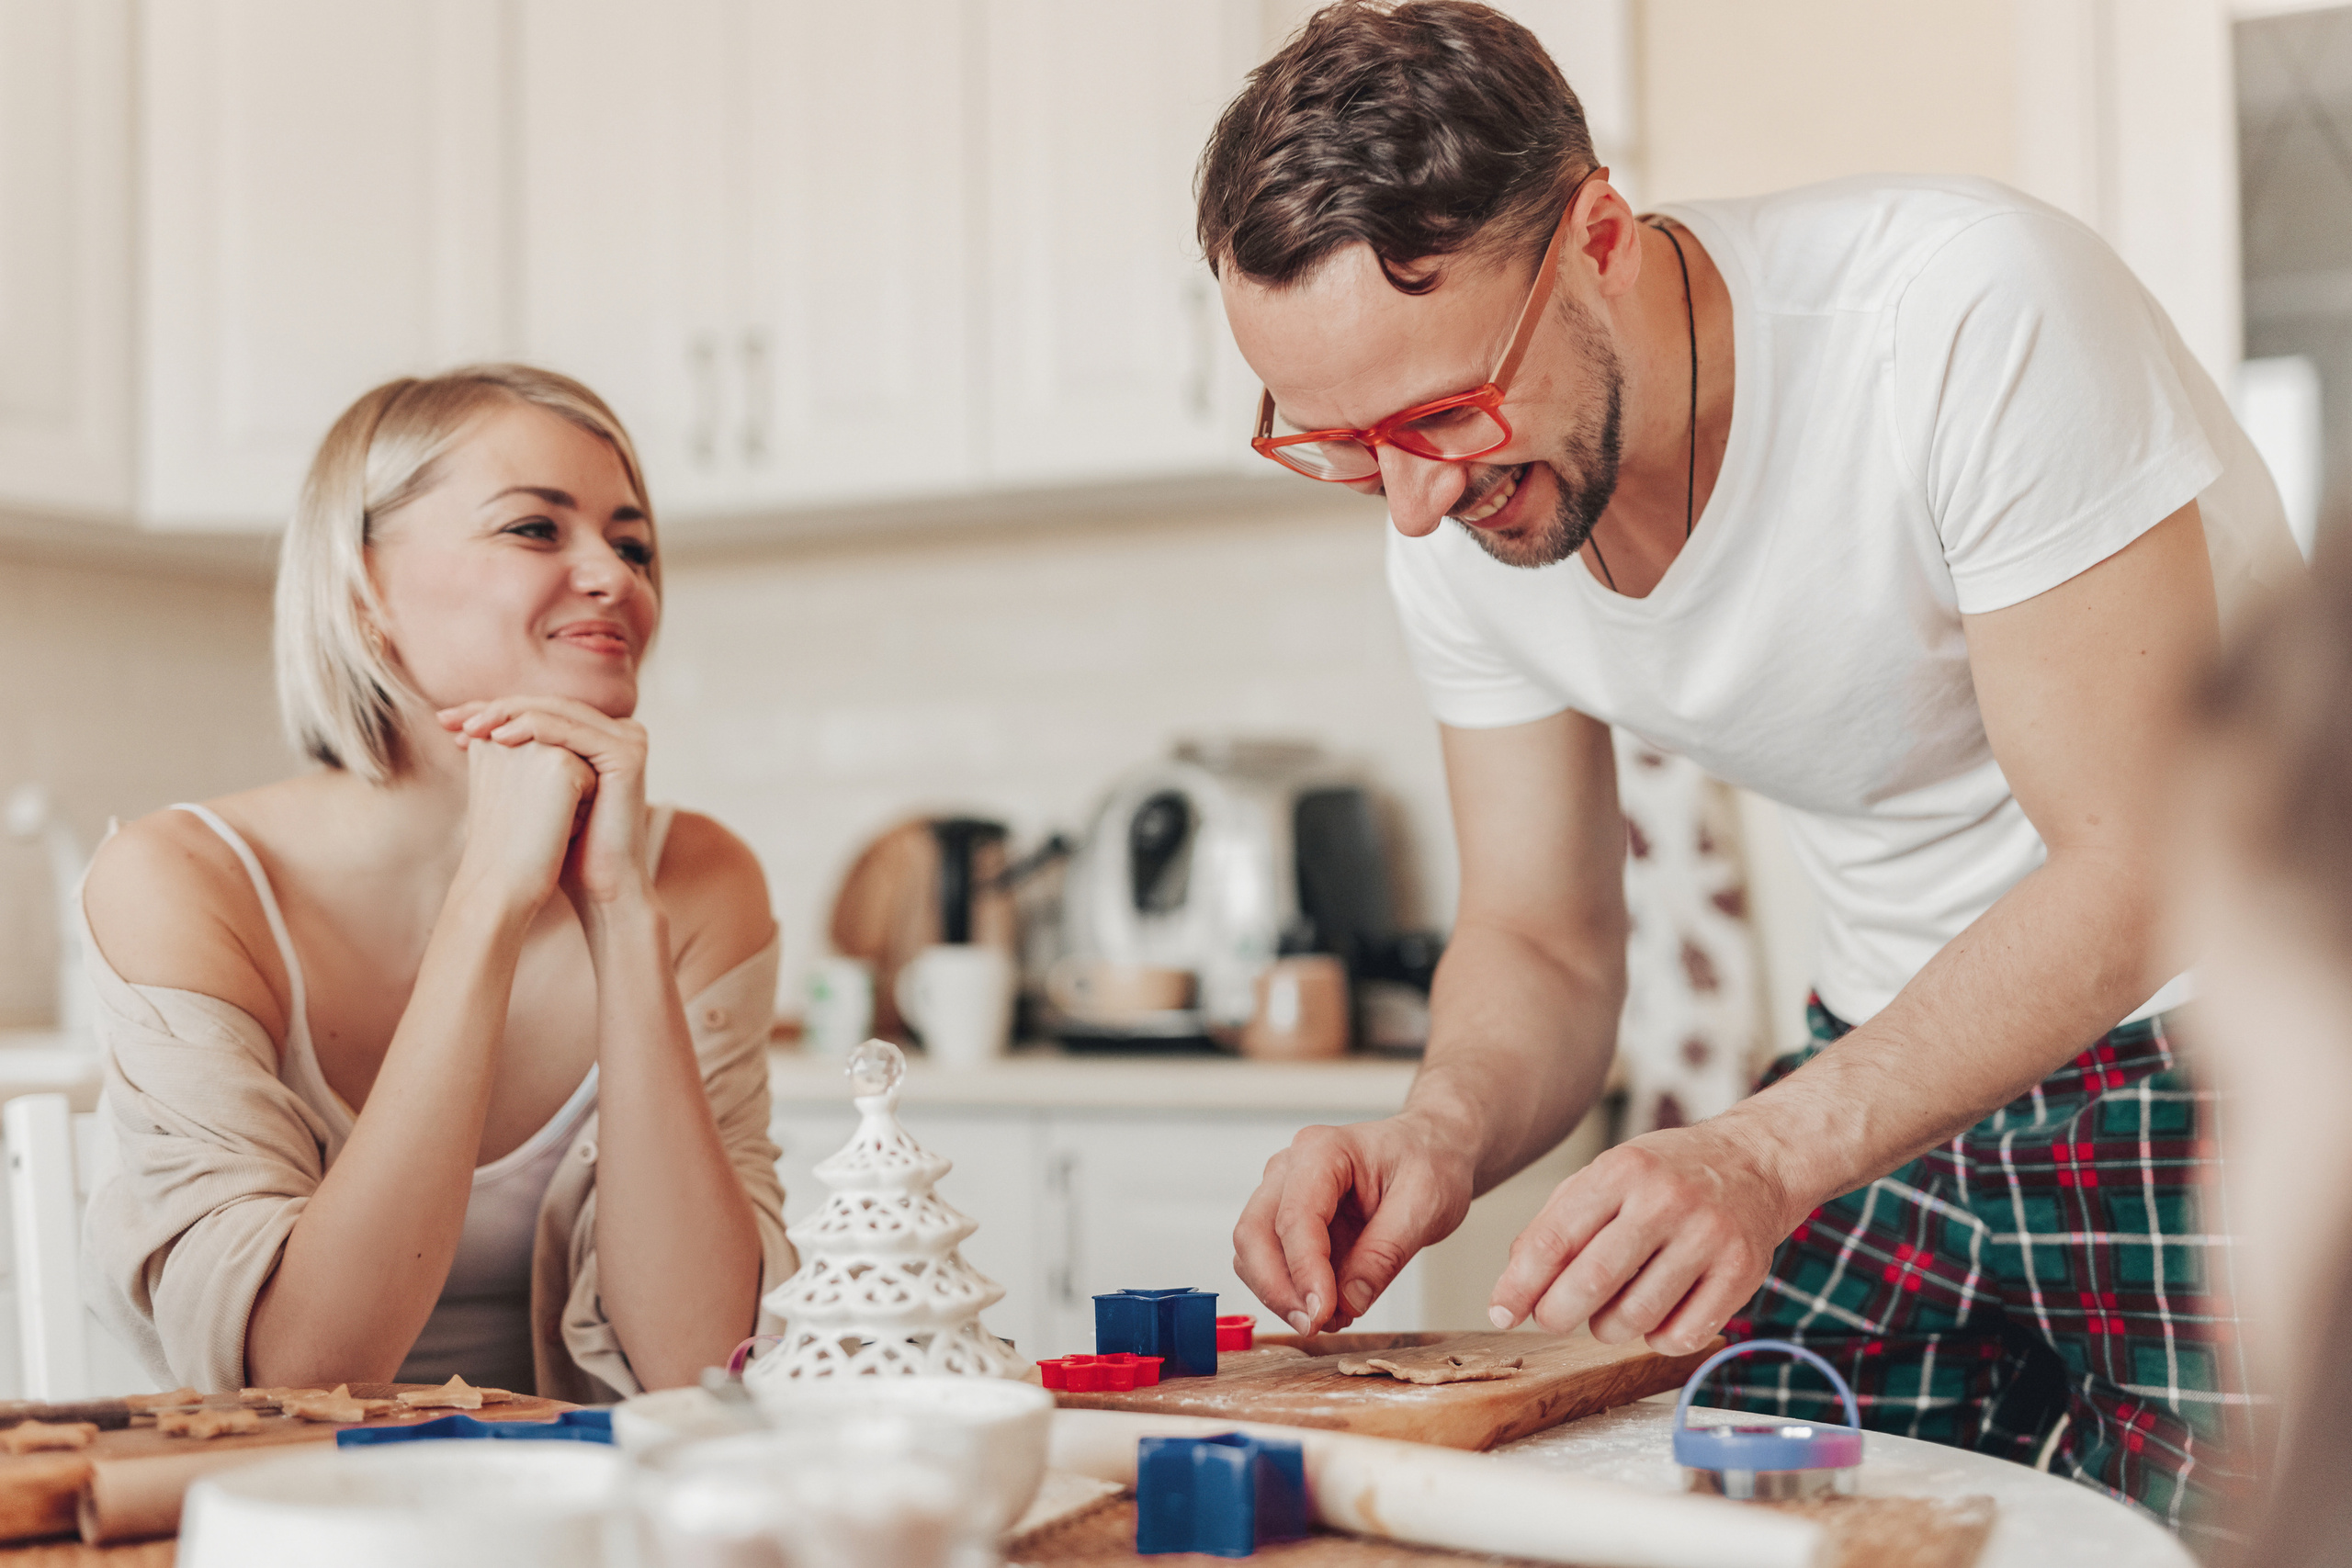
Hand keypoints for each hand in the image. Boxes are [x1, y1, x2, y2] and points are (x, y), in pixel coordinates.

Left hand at [440, 698, 652, 909]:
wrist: (600, 886)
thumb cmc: (565, 845)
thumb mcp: (534, 788)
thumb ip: (516, 753)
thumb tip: (465, 727)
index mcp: (601, 734)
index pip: (540, 711)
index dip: (492, 711)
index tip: (447, 721)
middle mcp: (620, 730)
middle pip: (547, 706)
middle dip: (495, 709)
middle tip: (452, 718)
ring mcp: (629, 739)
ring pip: (558, 712)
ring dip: (509, 714)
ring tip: (471, 727)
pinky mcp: (628, 754)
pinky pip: (573, 731)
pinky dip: (534, 728)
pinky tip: (500, 736)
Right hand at [1232, 1114, 1474, 1335]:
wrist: (1431, 1150)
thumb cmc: (1429, 1163)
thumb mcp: (1425, 1205)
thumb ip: (1385, 1253)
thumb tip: (1349, 1302)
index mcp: (1323, 1150)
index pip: (1295, 1215)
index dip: (1304, 1270)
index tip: (1322, 1313)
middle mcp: (1291, 1168)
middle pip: (1254, 1232)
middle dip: (1277, 1288)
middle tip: (1315, 1325)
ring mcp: (1283, 1193)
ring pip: (1252, 1251)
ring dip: (1280, 1293)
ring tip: (1331, 1318)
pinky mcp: (1287, 1221)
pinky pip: (1269, 1261)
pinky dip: (1289, 1291)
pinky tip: (1328, 1307)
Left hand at [1489, 1122, 1795, 1354]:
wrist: (1756, 1163)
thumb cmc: (1667, 1176)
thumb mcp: (1606, 1176)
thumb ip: (1556, 1223)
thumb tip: (1514, 1283)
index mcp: (1620, 1171)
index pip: (1553, 1239)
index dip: (1518, 1286)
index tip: (1501, 1313)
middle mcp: (1665, 1200)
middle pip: (1591, 1282)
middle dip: (1557, 1313)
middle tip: (1551, 1318)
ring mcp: (1708, 1236)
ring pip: (1635, 1317)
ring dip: (1608, 1328)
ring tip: (1610, 1311)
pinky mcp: (1742, 1272)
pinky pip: (1682, 1335)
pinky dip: (1657, 1339)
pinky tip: (1656, 1315)